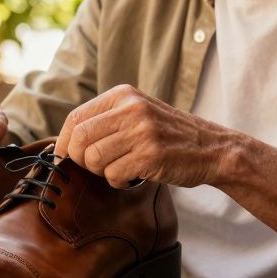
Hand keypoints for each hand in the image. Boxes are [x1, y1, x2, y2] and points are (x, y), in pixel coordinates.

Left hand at [54, 84, 237, 188]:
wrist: (213, 148)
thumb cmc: (169, 135)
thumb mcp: (138, 112)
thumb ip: (106, 119)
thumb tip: (64, 140)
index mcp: (124, 96)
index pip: (76, 117)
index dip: (63, 141)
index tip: (64, 156)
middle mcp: (132, 110)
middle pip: (80, 139)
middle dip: (78, 159)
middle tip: (92, 167)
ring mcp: (143, 132)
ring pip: (94, 158)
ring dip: (99, 172)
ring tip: (117, 170)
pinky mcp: (152, 156)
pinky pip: (114, 175)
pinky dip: (117, 182)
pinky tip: (131, 177)